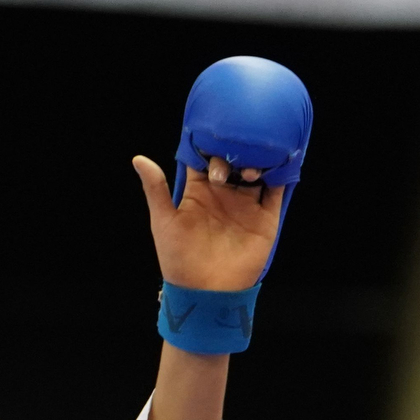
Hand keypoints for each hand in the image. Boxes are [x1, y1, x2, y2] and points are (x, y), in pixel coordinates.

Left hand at [133, 153, 284, 292]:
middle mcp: (224, 193)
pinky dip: (281, 175)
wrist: (205, 291)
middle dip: (235, 151)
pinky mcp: (266, 217)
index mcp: (199, 191)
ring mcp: (246, 204)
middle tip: (232, 155)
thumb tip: (138, 158)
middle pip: (234, 160)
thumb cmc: (178, 258)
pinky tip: (281, 161)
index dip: (209, 143)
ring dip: (258, 160)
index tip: (212, 128)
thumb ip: (155, 188)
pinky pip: (277, 190)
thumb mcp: (164, 220)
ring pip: (257, 171)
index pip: (206, 158)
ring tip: (250, 167)